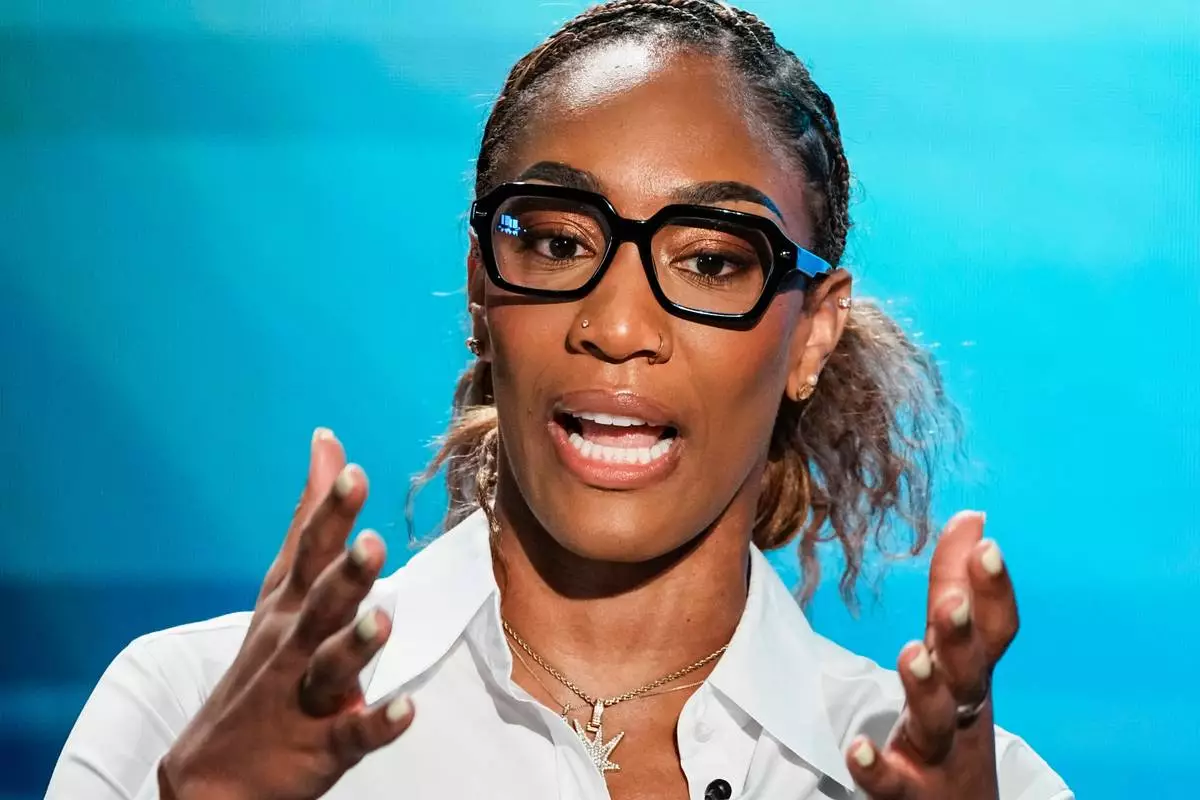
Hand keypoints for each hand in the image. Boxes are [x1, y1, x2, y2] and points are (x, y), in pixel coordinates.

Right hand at [158, 429, 414, 799]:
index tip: (353, 473)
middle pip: (321, 605)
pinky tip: (404, 711)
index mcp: (289, 606)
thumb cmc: (265, 662)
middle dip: (345, 576)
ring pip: (332, 668)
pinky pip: (352, 735)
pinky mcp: (321, 745)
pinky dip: (376, 724)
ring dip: (355, 645)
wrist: (214, 774)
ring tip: (382, 621)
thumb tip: (328, 443)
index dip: (330, 514)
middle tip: (372, 544)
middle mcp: (294, 644)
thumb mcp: (280, 588)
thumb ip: (311, 519)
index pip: (309, 553)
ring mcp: (306, 696)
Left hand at [846, 511, 1016, 798]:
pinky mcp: (908, 793)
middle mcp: (963, 710)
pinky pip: (892, 785)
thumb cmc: (956, 720)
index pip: (995, 630)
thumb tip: (971, 517)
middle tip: (953, 603)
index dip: (994, 590)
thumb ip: (956, 585)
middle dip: (963, 637)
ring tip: (911, 655)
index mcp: (973, 674)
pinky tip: (858, 750)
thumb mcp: (957, 654)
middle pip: (969, 672)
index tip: (986, 545)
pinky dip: (877, 769)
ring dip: (926, 689)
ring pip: (936, 722)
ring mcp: (937, 754)